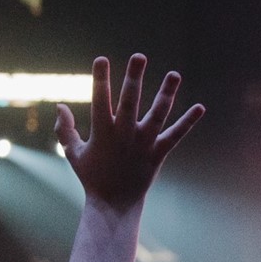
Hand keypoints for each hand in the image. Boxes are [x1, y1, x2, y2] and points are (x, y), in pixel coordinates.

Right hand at [55, 54, 204, 212]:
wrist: (114, 205)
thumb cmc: (92, 177)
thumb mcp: (73, 153)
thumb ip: (64, 130)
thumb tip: (59, 105)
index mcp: (102, 132)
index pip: (100, 100)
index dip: (100, 79)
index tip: (101, 59)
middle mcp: (124, 135)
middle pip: (130, 101)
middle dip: (134, 78)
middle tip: (139, 56)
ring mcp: (143, 144)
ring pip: (157, 115)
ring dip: (167, 94)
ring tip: (175, 74)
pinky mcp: (158, 154)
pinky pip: (175, 136)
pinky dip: (188, 122)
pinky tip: (201, 107)